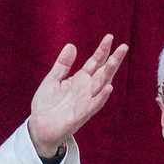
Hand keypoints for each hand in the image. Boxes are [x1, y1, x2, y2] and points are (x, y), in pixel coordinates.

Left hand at [28, 34, 128, 156]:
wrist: (39, 126)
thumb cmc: (47, 104)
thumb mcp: (52, 80)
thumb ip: (63, 64)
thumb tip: (71, 45)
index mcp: (80, 80)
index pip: (94, 63)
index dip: (102, 51)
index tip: (109, 37)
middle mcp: (86, 89)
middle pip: (102, 72)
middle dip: (113, 60)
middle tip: (124, 46)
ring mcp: (85, 101)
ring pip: (101, 85)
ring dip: (109, 73)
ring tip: (116, 60)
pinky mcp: (81, 114)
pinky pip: (94, 105)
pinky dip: (101, 97)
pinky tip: (108, 87)